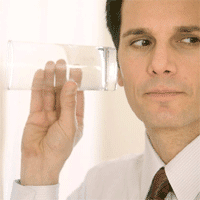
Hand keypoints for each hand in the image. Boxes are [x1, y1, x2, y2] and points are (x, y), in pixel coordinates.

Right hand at [20, 60, 83, 184]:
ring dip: (50, 78)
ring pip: (49, 92)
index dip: (77, 83)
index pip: (77, 96)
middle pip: (62, 92)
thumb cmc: (60, 148)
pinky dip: (38, 85)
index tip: (77, 70)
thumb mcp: (69, 125)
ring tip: (51, 64)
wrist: (40, 163)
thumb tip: (72, 84)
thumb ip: (69, 104)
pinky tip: (39, 74)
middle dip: (62, 77)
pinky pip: (37, 97)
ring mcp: (48, 113)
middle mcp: (62, 114)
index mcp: (75, 118)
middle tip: (62, 63)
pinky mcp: (35, 114)